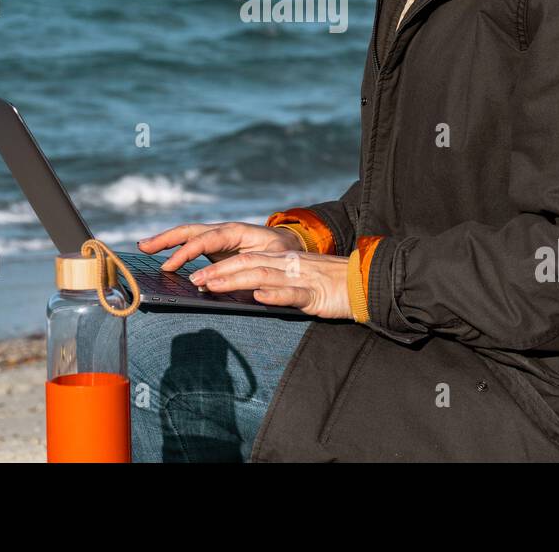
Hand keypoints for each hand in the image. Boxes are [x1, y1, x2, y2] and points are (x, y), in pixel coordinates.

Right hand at [138, 221, 302, 272]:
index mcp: (237, 232)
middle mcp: (224, 231)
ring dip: (166, 240)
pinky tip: (162, 257)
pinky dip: (176, 248)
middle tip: (144, 246)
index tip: (170, 267)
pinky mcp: (217, 247)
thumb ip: (252, 270)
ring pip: (189, 235)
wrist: (292, 245)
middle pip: (191, 231)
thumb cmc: (284, 254)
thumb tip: (224, 283)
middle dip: (167, 238)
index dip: (187, 253)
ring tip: (144, 247)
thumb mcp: (274, 261)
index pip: (206, 239)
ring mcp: (219, 238)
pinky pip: (193, 244)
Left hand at [188, 250, 354, 320]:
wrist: (363, 283)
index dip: (218, 265)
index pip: (244, 259)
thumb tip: (245, 291)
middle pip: (247, 263)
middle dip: (218, 271)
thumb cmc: (328, 286)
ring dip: (235, 280)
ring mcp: (300, 278)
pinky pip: (293, 294)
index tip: (196, 276)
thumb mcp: (296, 280)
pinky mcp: (315, 294)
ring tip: (213, 286)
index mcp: (281, 261)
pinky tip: (259, 298)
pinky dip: (275, 295)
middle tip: (194, 280)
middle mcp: (287, 265)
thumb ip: (273, 283)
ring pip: (263, 275)